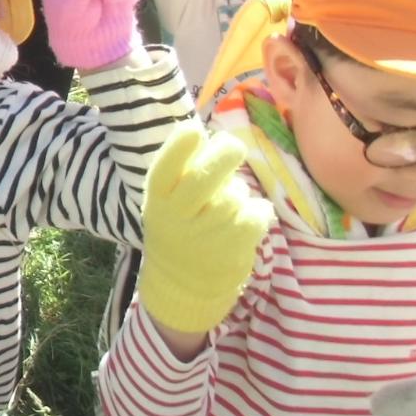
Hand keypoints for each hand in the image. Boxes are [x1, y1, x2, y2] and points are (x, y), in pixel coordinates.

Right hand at [135, 127, 273, 335]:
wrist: (183, 283)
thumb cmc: (181, 224)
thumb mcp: (169, 200)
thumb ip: (185, 172)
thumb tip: (215, 140)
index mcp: (157, 199)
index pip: (164, 169)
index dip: (178, 148)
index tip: (194, 131)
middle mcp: (175, 218)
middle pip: (203, 179)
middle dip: (225, 154)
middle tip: (234, 147)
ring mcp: (203, 237)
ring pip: (234, 196)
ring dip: (240, 191)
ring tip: (232, 202)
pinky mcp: (230, 251)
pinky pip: (255, 216)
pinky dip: (258, 211)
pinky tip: (249, 216)